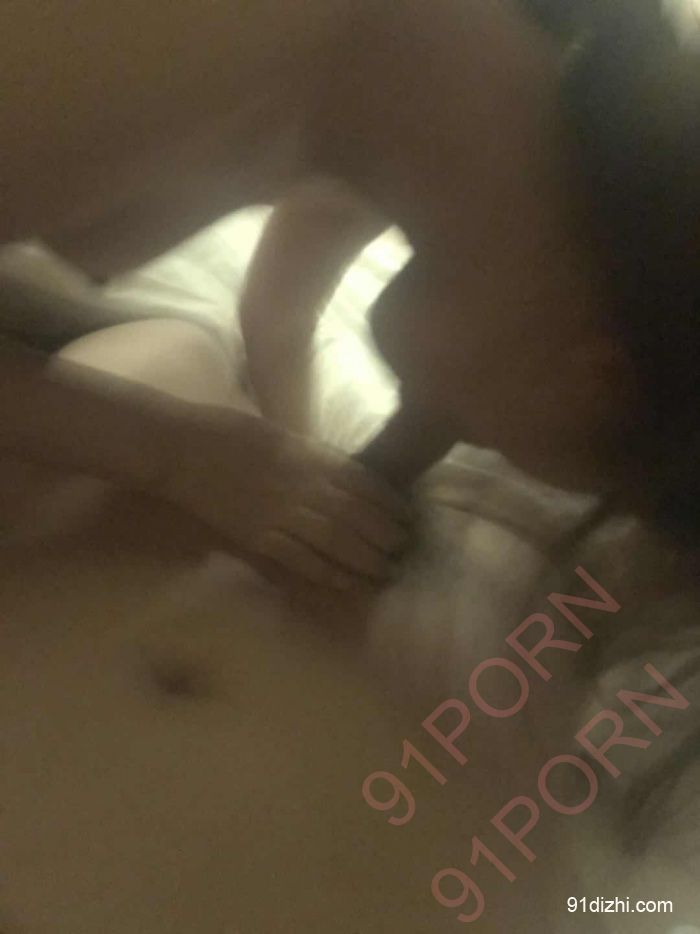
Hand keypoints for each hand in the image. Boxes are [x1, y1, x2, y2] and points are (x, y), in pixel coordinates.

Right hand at [159, 402, 411, 588]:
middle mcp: (303, 487)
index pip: (366, 485)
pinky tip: (345, 583)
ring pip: (335, 543)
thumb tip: (347, 476)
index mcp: (311, 457)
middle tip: (404, 553)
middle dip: (386, 538)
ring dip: (364, 561)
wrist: (182, 449)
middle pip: (357, 518)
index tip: (408, 519)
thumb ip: (316, 457)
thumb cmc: (230, 432)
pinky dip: (326, 574)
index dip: (391, 505)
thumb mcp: (283, 435)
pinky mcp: (257, 537)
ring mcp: (280, 515)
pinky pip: (299, 560)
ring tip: (385, 573)